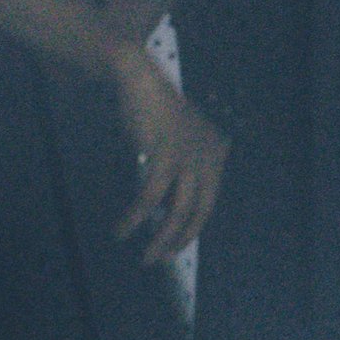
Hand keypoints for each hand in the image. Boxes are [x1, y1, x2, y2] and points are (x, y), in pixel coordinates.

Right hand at [108, 45, 227, 262]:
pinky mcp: (166, 155)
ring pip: (179, 211)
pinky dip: (136, 218)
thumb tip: (163, 213)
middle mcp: (210, 156)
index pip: (208, 202)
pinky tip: (123, 230)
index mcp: (216, 153)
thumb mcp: (173, 146)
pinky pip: (150, 198)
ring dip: (161, 238)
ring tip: (145, 256)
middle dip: (180, 240)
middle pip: (199, 211)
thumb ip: (175, 176)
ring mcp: (190, 156)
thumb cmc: (153, 113)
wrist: (140, 81)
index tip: (174, 248)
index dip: (192, 229)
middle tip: (160, 259)